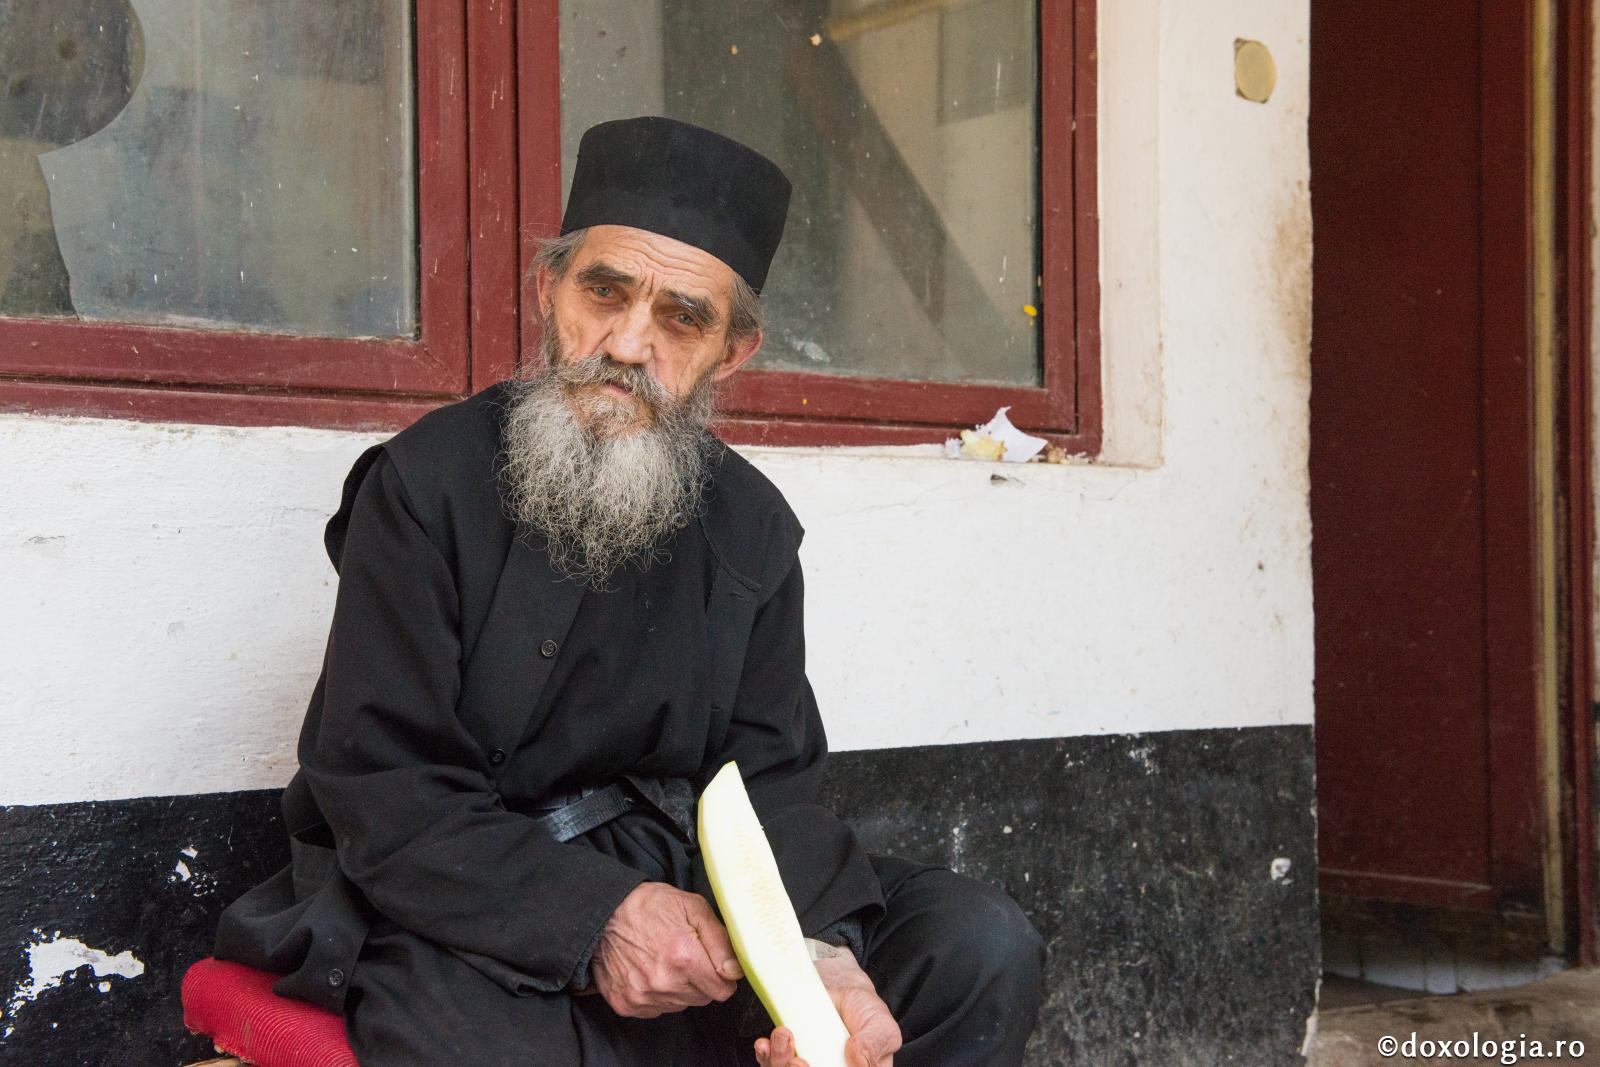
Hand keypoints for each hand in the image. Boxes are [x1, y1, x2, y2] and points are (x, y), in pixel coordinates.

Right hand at [590, 882, 743, 1018]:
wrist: (603, 913)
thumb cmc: (650, 906)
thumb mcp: (694, 907)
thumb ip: (721, 941)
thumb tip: (735, 972)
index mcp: (684, 958)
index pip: (723, 990)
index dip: (722, 975)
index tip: (713, 963)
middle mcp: (664, 983)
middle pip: (702, 998)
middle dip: (701, 980)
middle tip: (685, 956)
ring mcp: (643, 997)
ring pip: (680, 1005)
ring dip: (679, 988)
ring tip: (664, 961)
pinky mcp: (626, 1004)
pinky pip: (656, 1010)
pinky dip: (657, 995)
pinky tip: (649, 971)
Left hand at [753, 953, 900, 1066]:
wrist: (843, 987)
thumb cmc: (866, 1010)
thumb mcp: (881, 1026)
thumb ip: (872, 1046)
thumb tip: (858, 1062)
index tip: (812, 1066)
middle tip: (798, 1061)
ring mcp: (807, 1066)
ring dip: (779, 1062)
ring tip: (784, 1036)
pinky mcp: (788, 1053)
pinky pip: (770, 1062)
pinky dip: (765, 1055)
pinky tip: (765, 1044)